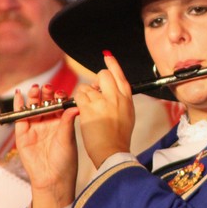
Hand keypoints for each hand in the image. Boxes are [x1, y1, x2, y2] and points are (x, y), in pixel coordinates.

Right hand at [14, 84, 78, 207]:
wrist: (52, 179)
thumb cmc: (65, 161)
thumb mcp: (68, 139)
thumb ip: (68, 121)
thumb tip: (76, 106)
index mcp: (61, 123)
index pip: (59, 105)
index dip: (59, 97)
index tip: (60, 93)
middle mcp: (48, 124)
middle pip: (45, 103)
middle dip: (46, 94)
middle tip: (47, 88)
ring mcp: (35, 128)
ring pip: (33, 108)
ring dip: (33, 97)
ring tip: (35, 89)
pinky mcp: (22, 134)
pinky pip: (20, 117)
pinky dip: (18, 105)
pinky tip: (18, 95)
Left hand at [75, 52, 135, 167]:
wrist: (113, 151)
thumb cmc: (119, 137)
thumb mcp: (128, 115)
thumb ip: (121, 100)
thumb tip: (113, 91)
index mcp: (127, 98)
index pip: (120, 74)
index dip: (112, 64)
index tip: (107, 56)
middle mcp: (116, 96)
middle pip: (103, 75)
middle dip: (96, 81)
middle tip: (94, 93)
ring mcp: (102, 101)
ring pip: (88, 87)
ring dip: (85, 96)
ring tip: (90, 111)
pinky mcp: (89, 108)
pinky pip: (79, 96)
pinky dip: (78, 102)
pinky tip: (83, 112)